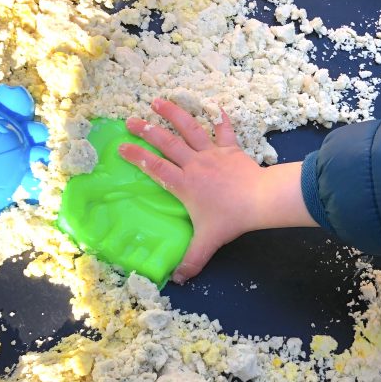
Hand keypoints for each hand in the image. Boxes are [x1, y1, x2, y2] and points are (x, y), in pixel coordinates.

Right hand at [118, 99, 315, 282]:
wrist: (259, 200)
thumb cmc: (230, 219)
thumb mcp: (207, 242)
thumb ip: (191, 260)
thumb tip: (178, 280)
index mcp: (184, 184)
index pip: (154, 168)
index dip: (136, 157)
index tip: (121, 147)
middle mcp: (194, 164)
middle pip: (166, 143)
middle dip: (146, 130)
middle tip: (130, 120)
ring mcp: (213, 153)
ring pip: (190, 129)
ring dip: (174, 114)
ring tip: (158, 101)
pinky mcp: (231, 149)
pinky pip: (225, 131)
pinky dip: (221, 119)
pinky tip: (216, 107)